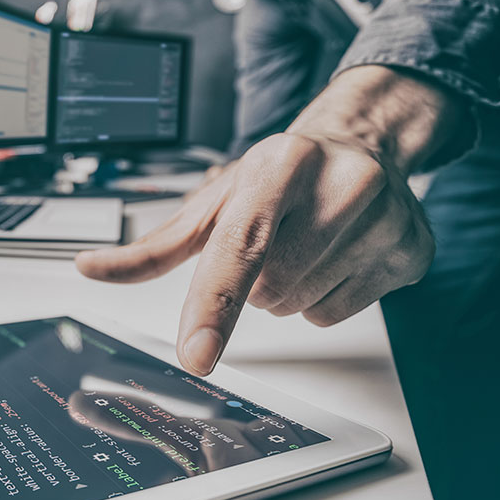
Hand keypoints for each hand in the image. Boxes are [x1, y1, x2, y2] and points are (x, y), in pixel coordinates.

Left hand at [76, 66, 464, 375]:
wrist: (363, 144)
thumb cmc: (278, 177)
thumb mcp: (213, 201)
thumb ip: (153, 247)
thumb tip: (88, 267)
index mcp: (279, 165)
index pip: (238, 248)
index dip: (213, 305)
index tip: (197, 355)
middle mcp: (340, 185)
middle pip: (266, 292)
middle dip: (255, 282)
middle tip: (272, 242)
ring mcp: (383, 220)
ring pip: (298, 308)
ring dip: (286, 292)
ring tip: (303, 245)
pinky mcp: (411, 252)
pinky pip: (336, 315)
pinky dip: (323, 299)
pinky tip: (334, 256)